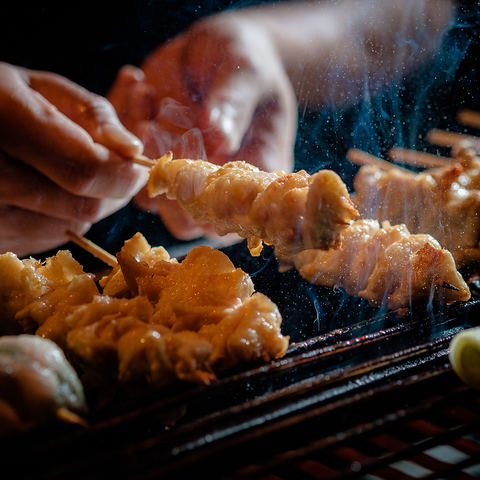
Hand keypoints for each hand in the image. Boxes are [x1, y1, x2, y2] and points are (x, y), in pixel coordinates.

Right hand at [0, 62, 147, 256]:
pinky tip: (48, 190)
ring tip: (73, 173)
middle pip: (85, 206)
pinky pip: (50, 238)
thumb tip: (134, 150)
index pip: (85, 170)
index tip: (138, 167)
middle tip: (116, 170)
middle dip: (115, 190)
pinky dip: (63, 216)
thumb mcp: (42, 87)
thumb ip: (93, 115)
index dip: (124, 174)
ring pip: (73, 226)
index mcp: (5, 123)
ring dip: (90, 202)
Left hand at [108, 14, 296, 239]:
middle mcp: (212, 184)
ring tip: (147, 93)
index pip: (232, 213)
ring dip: (140, 150)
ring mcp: (179, 175)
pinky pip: (127, 165)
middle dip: (164, 179)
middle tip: (155, 124)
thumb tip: (218, 137)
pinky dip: (123, 129)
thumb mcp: (246, 72)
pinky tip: (140, 87)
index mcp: (248, 174)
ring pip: (151, 196)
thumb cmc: (243, 59)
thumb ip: (234, 103)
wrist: (213, 49)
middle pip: (186, 221)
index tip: (191, 153)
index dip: (208, 200)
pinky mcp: (151, 158)